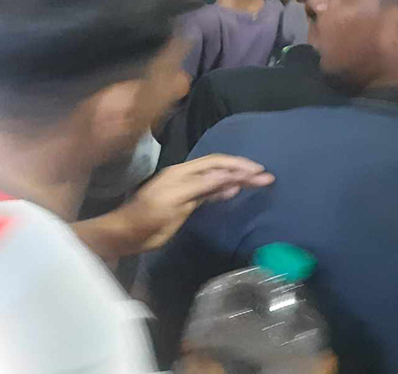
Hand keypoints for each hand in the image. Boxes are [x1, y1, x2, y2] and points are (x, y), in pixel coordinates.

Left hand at [109, 154, 273, 252]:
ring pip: (216, 180)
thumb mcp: (174, 200)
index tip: (259, 171)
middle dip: (242, 171)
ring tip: (258, 182)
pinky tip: (235, 191)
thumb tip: (226, 174)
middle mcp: (186, 177)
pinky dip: (224, 190)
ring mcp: (187, 190)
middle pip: (219, 170)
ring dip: (236, 180)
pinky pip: (210, 192)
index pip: (215, 163)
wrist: (131, 233)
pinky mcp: (187, 203)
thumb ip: (200, 186)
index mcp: (181, 172)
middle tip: (266, 178)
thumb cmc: (149, 216)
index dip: (237, 165)